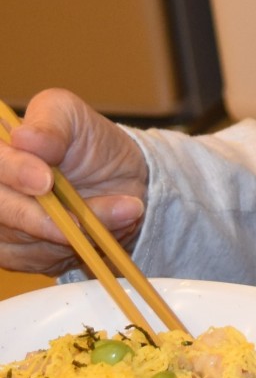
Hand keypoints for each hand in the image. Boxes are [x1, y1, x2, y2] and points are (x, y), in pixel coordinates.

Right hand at [0, 88, 148, 273]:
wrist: (119, 182)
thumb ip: (51, 123)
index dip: (14, 172)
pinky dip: (72, 249)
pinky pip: (34, 260)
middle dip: (47, 217)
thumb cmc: (89, 143)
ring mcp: (1, 223)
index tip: (45, 182)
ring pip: (20, 240)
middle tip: (88, 216)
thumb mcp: (74, 117)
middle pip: (1, 210)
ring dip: (73, 233)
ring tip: (120, 213)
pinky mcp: (14, 253)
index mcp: (0, 152)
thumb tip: (24, 137)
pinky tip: (100, 232)